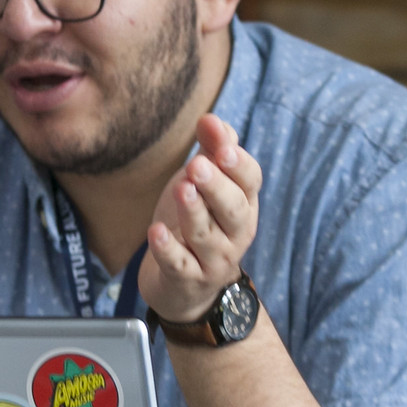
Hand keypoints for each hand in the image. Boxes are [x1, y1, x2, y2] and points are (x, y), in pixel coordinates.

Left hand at [139, 114, 261, 324]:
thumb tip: (212, 119)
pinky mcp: (187, 280)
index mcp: (243, 204)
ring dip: (194, 212)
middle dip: (217, 187)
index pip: (250, 181)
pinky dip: (167, 249)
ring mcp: (213, 260)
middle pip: (234, 210)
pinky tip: (156, 231)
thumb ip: (211, 151)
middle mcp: (235, 234)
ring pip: (207, 236)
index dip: (238, 164)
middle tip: (198, 166)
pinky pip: (179, 264)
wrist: (184, 287)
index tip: (221, 146)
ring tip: (181, 189)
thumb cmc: (197, 225)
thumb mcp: (204, 186)